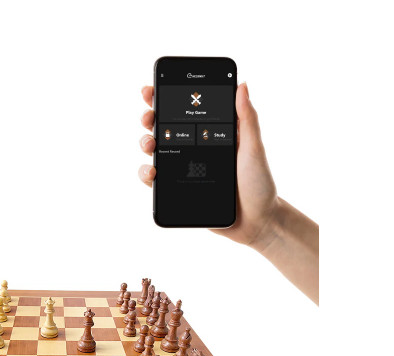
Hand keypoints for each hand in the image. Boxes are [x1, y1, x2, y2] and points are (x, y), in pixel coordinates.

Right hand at [138, 83, 278, 249]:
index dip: (164, 98)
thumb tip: (242, 85)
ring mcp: (183, 169)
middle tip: (149, 117)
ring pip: (155, 152)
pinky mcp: (177, 191)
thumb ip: (247, 118)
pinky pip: (155, 181)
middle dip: (150, 118)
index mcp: (210, 133)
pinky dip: (147, 175)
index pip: (184, 110)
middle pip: (163, 128)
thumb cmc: (259, 183)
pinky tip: (151, 172)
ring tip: (150, 144)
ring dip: (145, 143)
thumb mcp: (253, 148)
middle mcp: (193, 149)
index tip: (152, 89)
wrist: (256, 221)